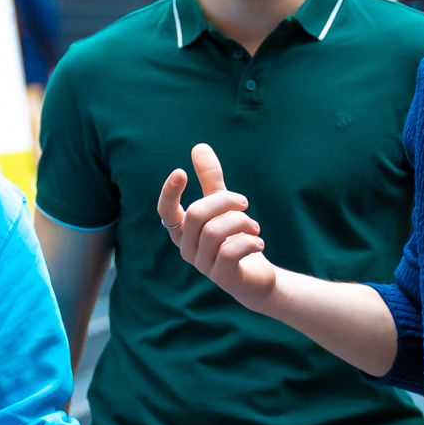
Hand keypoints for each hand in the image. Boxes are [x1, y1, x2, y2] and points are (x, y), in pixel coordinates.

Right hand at [157, 143, 277, 309]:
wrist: (255, 276)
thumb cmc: (232, 237)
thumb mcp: (222, 205)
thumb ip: (210, 179)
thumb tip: (199, 147)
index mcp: (182, 230)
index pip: (165, 211)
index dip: (169, 192)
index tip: (181, 172)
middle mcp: (186, 248)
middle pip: (196, 214)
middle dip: (225, 201)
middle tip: (245, 203)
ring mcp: (202, 265)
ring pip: (214, 231)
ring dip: (241, 221)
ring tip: (254, 227)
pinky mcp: (221, 277)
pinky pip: (231, 253)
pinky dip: (249, 242)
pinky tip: (258, 242)